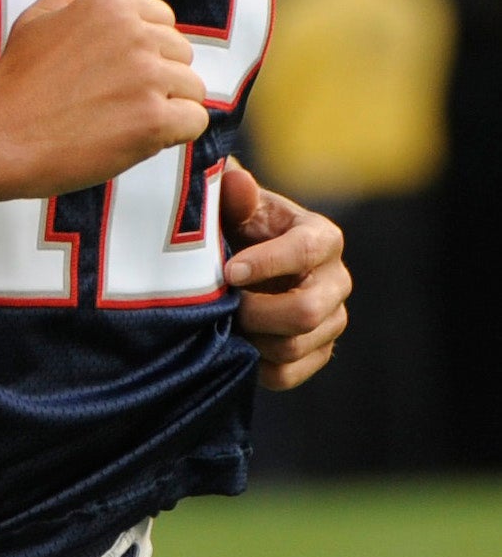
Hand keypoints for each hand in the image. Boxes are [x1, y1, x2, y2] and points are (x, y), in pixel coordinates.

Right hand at [0, 0, 209, 199]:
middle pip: (182, 56)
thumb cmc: (18, 78)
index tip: (104, 72)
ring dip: (164, 108)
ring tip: (116, 119)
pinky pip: (194, 121)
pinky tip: (131, 136)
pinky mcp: (155, 118)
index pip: (164, 23)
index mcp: (111, 2)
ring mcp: (147, 75)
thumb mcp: (41, 15)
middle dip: (156, 80)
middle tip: (105, 99)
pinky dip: (171, 134)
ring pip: (192, 89)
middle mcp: (135, 32)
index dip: (140, 53)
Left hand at [217, 161, 349, 389]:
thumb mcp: (229, 207)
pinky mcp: (317, 351)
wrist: (229, 265)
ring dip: (251, 337)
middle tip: (221, 304)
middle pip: (307, 310)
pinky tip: (234, 345)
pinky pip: (288, 373)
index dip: (267, 263)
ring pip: (294, 345)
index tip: (229, 271)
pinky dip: (255, 365)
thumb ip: (232, 196)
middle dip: (256, 311)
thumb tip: (239, 182)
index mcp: (320, 237)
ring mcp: (331, 319)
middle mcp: (335, 280)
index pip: (306, 251)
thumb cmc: (230, 228)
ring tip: (224, 321)